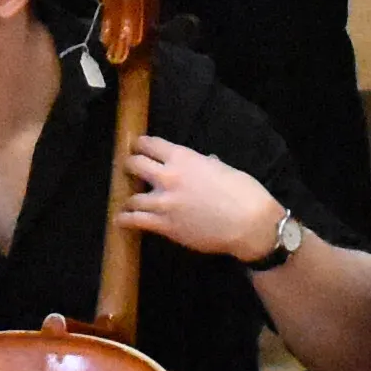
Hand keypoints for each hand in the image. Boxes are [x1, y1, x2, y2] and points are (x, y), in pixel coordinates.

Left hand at [122, 138, 286, 264]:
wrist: (249, 224)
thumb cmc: (243, 192)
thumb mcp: (222, 168)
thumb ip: (204, 164)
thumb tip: (202, 161)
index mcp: (183, 158)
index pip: (150, 144)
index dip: (140, 144)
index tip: (136, 146)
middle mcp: (168, 177)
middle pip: (134, 165)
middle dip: (130, 166)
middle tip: (129, 169)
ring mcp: (163, 203)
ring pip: (132, 197)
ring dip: (129, 197)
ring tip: (127, 200)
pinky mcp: (164, 226)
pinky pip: (136, 221)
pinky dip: (126, 219)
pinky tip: (121, 220)